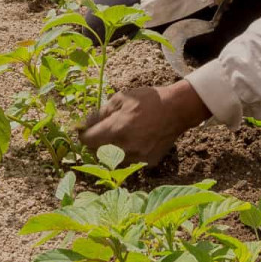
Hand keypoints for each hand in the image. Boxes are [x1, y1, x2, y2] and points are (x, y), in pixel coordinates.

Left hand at [80, 81, 210, 166]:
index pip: (87, 141)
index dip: (83, 134)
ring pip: (113, 160)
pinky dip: (127, 153)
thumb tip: (83, 125)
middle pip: (97, 152)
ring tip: (121, 134)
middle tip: (103, 130)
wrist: (177, 109)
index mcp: (116, 130)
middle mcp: (124, 148)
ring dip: (111, 150)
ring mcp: (137, 158)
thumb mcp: (120, 99)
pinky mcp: (147, 162)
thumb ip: (100, 114)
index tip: (85, 129)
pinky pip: (129, 161)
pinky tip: (135, 140)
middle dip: (96, 142)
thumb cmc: (148, 101)